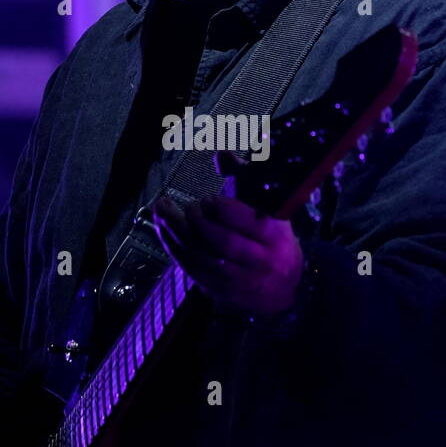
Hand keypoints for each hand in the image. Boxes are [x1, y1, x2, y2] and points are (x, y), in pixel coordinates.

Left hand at [151, 191, 302, 316]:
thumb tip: (222, 155)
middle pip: (224, 242)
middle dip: (200, 221)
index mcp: (276, 236)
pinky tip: (164, 230)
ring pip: (203, 257)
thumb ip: (245, 179)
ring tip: (163, 210)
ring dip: (178, 232)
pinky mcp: (221, 291)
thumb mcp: (268, 208)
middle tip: (190, 206)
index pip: (251, 223)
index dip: (225, 210)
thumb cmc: (272, 239)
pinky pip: (192, 269)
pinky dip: (174, 248)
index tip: (209, 199)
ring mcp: (240, 280)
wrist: (283, 287)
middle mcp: (261, 260)